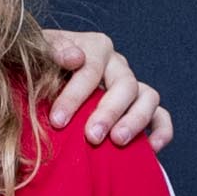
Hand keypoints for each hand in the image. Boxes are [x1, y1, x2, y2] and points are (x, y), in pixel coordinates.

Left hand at [41, 29, 171, 149]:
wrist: (39, 81)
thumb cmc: (36, 69)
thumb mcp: (35, 54)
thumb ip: (51, 51)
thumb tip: (74, 58)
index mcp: (94, 47)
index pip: (90, 69)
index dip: (74, 96)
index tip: (57, 121)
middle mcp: (117, 65)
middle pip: (124, 84)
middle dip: (108, 112)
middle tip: (91, 136)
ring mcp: (132, 85)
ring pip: (148, 97)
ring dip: (135, 120)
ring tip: (117, 141)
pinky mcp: (142, 107)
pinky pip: (161, 116)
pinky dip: (161, 130)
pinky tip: (151, 148)